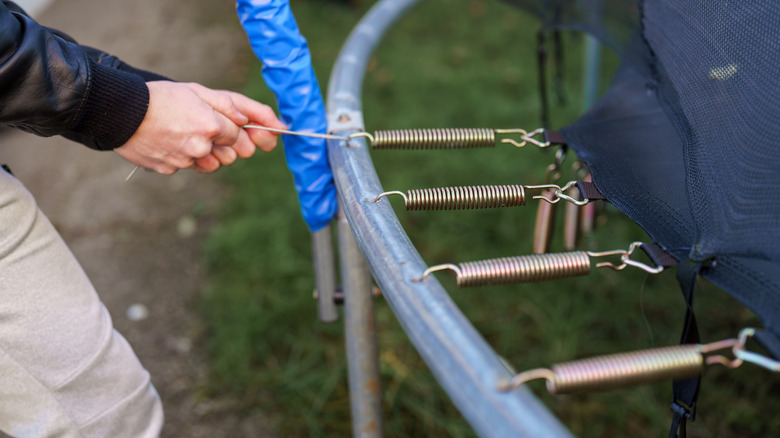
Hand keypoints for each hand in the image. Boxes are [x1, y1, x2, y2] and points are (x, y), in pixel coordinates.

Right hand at [115, 81, 284, 173]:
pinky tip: (167, 141)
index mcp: (211, 126)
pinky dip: (180, 156)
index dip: (230, 130)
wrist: (121, 111)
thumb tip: (244, 120)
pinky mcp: (169, 169)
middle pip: (227, 156)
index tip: (220, 124)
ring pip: (207, 164)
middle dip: (220, 145)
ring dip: (202, 153)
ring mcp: (185, 160)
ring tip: (183, 134)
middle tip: (201, 129)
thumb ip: (226, 105)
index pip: (237, 136)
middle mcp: (201, 147)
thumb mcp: (196, 91)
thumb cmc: (160, 97)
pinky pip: (184, 166)